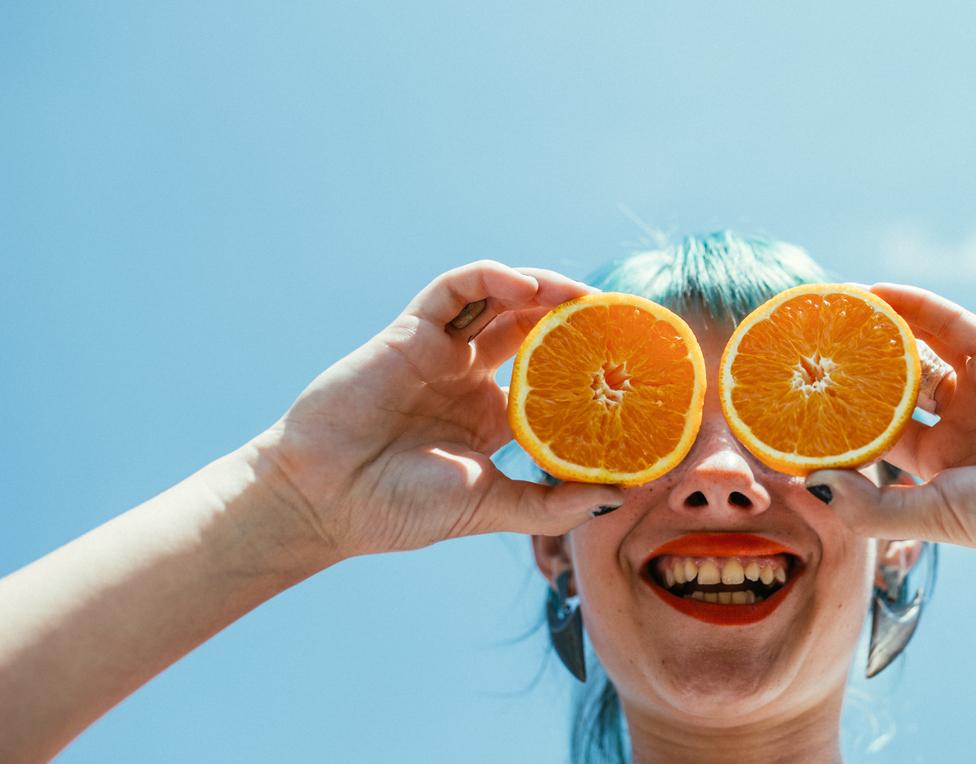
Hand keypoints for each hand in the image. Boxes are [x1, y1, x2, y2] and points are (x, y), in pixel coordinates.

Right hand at [252, 261, 623, 559]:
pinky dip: (492, 277)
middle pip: (535, 330)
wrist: (323, 499)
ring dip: (545, 290)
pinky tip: (526, 287)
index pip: (554, 378)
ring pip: (502, 300)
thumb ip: (552, 504)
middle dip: (578, 320)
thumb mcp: (491, 506)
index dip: (592, 366)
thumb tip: (620, 495)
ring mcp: (441, 351)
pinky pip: (457, 288)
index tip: (637, 364)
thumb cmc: (399, 509)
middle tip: (623, 318)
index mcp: (491, 418)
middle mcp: (470, 378)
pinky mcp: (412, 330)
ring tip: (585, 296)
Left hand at [808, 283, 975, 562]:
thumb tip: (811, 484)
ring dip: (872, 335)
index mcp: (938, 471)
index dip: (834, 426)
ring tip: (824, 317)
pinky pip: (947, 322)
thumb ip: (874, 508)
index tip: (786, 411)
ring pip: (912, 352)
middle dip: (845, 375)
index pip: (873, 442)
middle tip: (795, 355)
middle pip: (886, 392)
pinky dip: (911, 305)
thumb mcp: (939, 517)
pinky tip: (870, 293)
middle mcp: (955, 428)